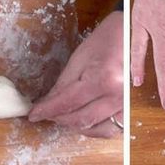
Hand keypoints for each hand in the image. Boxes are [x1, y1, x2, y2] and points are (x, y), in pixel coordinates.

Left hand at [28, 11, 122, 137]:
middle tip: (45, 113)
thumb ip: (64, 83)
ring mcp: (126, 105)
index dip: (47, 109)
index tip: (33, 114)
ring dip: (75, 126)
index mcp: (103, 79)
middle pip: (81, 119)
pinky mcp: (130, 109)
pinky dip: (94, 129)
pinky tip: (83, 119)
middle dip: (59, 118)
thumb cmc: (106, 39)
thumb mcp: (80, 56)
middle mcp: (117, 96)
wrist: (130, 34)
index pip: (68, 102)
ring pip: (95, 129)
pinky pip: (110, 129)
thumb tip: (49, 102)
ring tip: (62, 116)